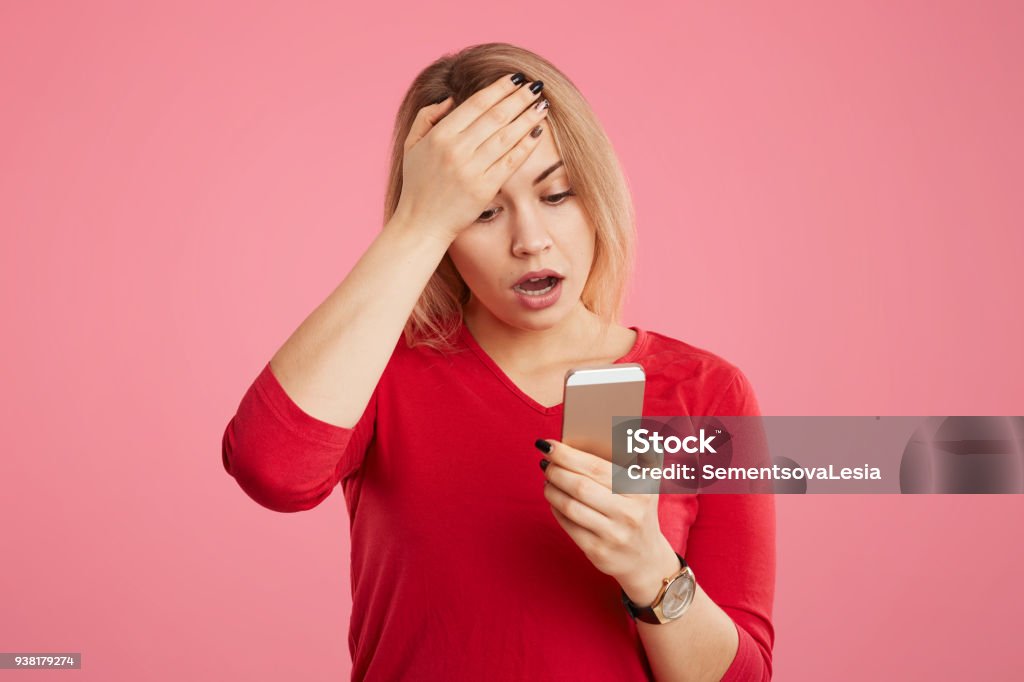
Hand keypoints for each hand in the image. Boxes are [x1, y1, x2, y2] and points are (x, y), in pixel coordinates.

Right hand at [392, 73, 549, 243]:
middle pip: (496, 116)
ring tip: (542, 104)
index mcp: (440, 136)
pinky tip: (537, 131)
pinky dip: (526, 145)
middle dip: (519, 98)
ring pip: (507, 136)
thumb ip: (427, 117)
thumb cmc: (416, 185)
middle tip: (535, 86)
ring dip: (528, 117)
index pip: (476, 104)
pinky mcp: (485, 188)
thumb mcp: (411, 145)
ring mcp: (472, 170)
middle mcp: (457, 150)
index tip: (514, 78)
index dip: (498, 88)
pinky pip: (510, 161)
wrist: (421, 224)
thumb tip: (451, 99)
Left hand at [538, 439, 679, 604]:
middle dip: (556, 470)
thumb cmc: (638, 509)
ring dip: (552, 489)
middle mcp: (630, 512)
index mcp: (641, 489)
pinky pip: (568, 525)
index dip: (569, 455)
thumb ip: (636, 454)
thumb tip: (604, 431)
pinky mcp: (598, 552)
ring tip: (547, 478)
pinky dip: (555, 508)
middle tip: (545, 461)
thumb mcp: (648, 482)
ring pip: (570, 506)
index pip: (597, 467)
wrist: (645, 558)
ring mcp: (614, 534)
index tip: (550, 445)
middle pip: (580, 486)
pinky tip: (553, 498)